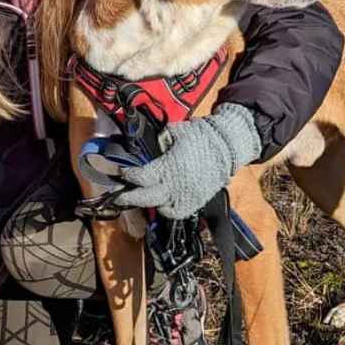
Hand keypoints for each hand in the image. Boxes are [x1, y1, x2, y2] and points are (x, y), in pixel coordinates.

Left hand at [110, 104, 260, 219]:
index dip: (128, 175)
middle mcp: (174, 186)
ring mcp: (185, 196)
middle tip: (116, 196)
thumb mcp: (175, 132)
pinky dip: (166, 210)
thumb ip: (159, 140)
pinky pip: (176, 212)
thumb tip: (147, 144)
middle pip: (144, 197)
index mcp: (168, 167)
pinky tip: (161, 202)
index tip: (121, 172)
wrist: (228, 147)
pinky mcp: (195, 202)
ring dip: (146, 203)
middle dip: (127, 197)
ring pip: (159, 207)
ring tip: (138, 198)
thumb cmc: (201, 135)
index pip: (141, 177)